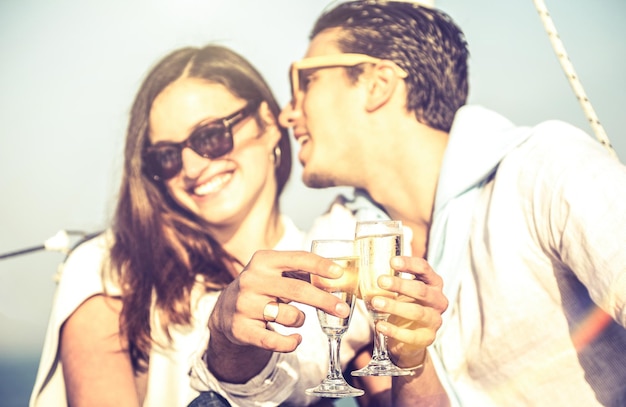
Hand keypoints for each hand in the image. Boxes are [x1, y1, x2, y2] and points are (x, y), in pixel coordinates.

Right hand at [209, 249, 351, 352]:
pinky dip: (291, 343)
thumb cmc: (263, 288)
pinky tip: (295, 340)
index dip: (320, 266)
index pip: (297, 259)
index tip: (339, 273)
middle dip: (324, 301)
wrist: (226, 310)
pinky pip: (275, 341)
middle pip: (297, 290)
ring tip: (292, 318)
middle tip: (343, 310)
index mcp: (264, 260)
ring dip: (300, 320)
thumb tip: (338, 280)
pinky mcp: (241, 329)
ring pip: (289, 317)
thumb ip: (303, 274)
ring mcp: (245, 305)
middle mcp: (252, 280)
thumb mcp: (277, 274)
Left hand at [369, 256, 447, 366]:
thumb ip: (389, 279)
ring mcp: (434, 320)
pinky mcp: (427, 338)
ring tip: (376, 302)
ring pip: (417, 312)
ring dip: (395, 307)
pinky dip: (394, 330)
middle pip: (421, 290)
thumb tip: (359, 269)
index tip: (392, 261)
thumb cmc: (405, 305)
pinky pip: (411, 335)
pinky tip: (380, 325)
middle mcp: (438, 300)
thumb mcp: (401, 290)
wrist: (410, 337)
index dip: (409, 264)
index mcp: (433, 283)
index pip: (424, 268)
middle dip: (400, 285)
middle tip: (381, 281)